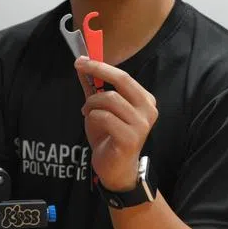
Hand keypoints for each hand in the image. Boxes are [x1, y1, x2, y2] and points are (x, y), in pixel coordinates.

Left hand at [74, 57, 157, 190]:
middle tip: (79, 66)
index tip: (82, 59)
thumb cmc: (109, 137)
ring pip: (109, 99)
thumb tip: (82, 67)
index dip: (102, 66)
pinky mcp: (130, 137)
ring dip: (91, 104)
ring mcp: (141, 124)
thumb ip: (94, 89)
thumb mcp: (101, 109)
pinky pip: (103, 117)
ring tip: (87, 113)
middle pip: (122, 80)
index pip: (124, 76)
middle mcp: (148, 110)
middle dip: (97, 70)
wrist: (115, 168)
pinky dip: (92, 118)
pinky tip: (92, 124)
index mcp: (145, 100)